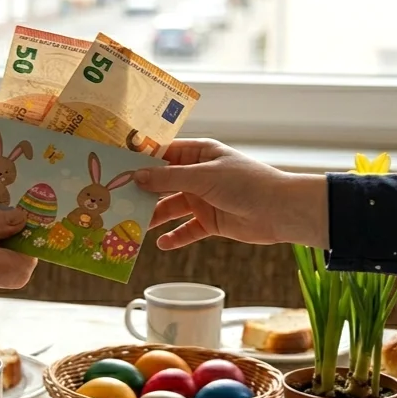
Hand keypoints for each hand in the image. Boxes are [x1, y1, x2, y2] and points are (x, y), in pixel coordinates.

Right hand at [133, 139, 328, 249]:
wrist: (282, 211)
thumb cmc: (247, 183)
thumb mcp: (203, 176)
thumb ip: (168, 178)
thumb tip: (137, 177)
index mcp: (198, 154)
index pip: (161, 153)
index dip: (139, 160)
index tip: (114, 168)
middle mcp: (197, 174)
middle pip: (161, 183)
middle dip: (141, 193)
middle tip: (116, 202)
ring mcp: (203, 198)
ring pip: (170, 208)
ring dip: (153, 217)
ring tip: (132, 227)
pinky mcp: (210, 222)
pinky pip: (186, 230)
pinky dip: (174, 237)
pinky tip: (160, 244)